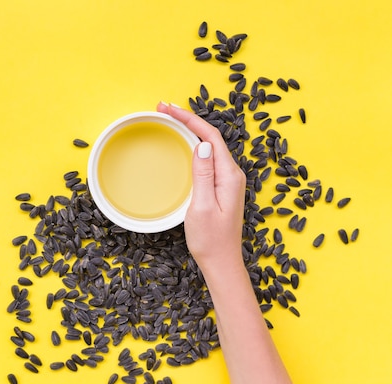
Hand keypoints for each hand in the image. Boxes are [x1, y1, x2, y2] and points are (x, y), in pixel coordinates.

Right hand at [156, 102, 245, 274]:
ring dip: (190, 129)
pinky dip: (193, 145)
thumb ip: (203, 174)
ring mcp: (227, 181)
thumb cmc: (210, 240)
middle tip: (163, 109)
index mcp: (229, 176)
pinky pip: (208, 158)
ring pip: (209, 146)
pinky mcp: (221, 188)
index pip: (210, 136)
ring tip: (170, 119)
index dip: (189, 118)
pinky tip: (183, 143)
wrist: (221, 263)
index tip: (168, 108)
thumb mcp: (202, 206)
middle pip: (210, 136)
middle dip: (187, 119)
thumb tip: (201, 144)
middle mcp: (232, 175)